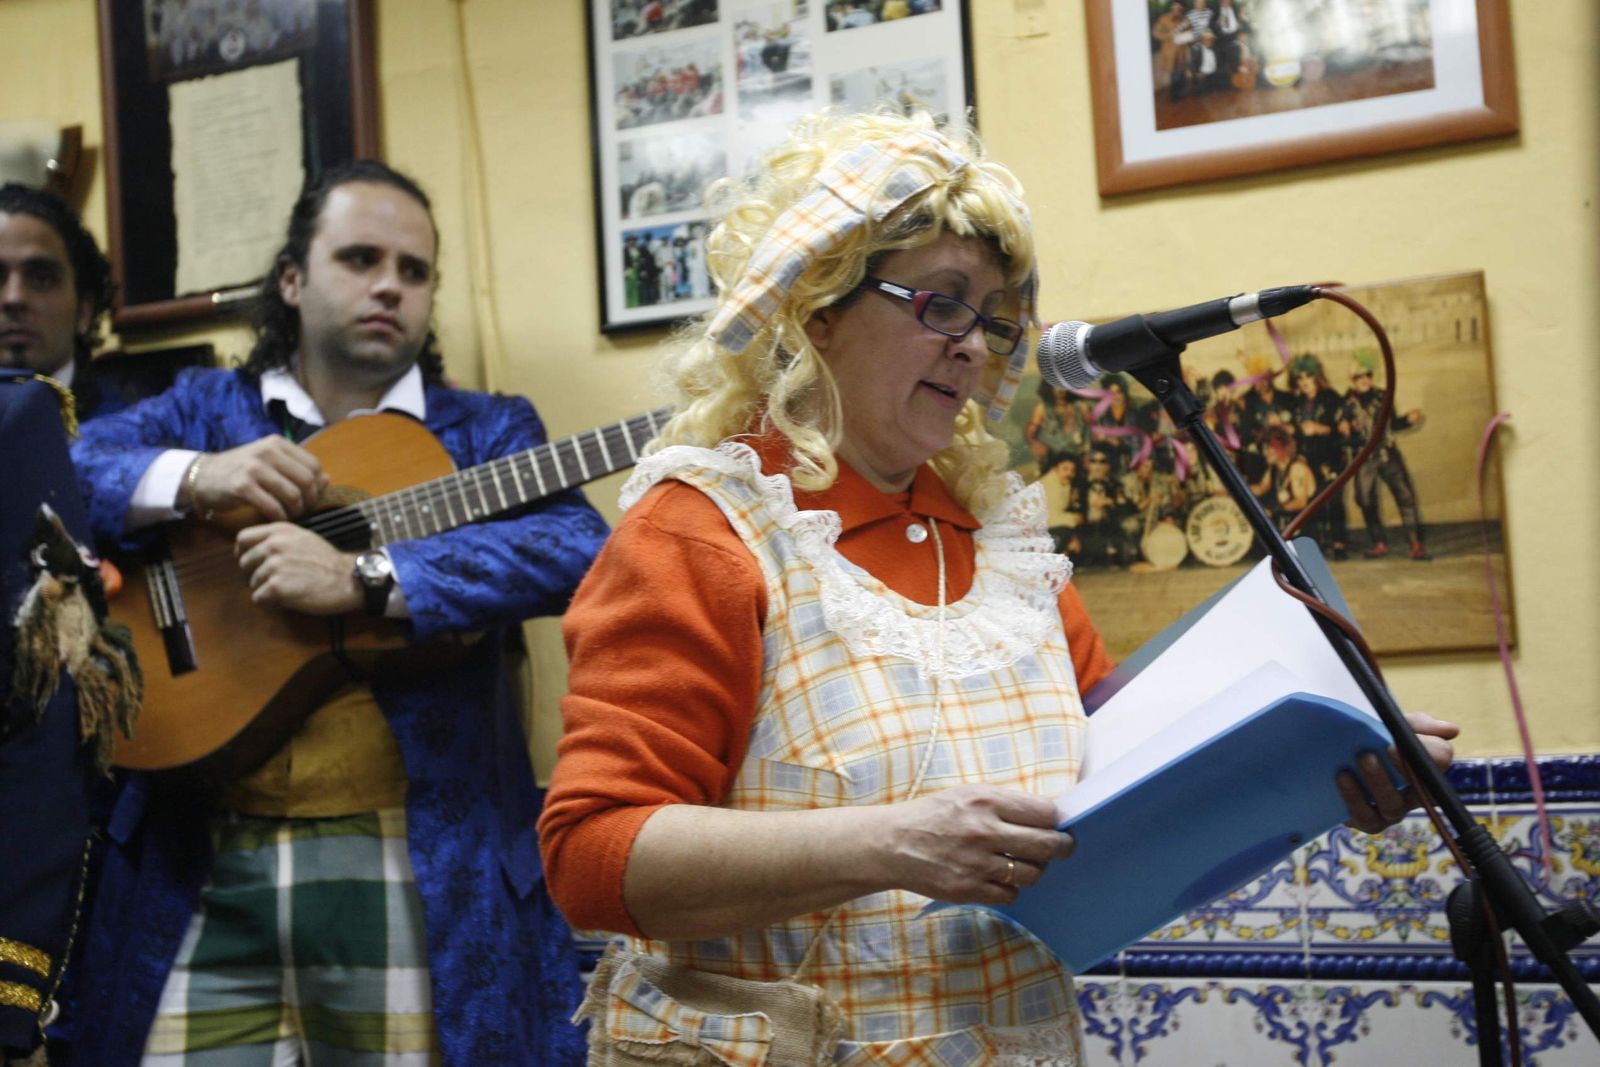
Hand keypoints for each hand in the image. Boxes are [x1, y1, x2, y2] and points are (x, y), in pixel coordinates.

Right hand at [194, 437, 329, 521]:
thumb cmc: (241, 471)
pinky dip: (279, 517)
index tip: (311, 499)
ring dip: (295, 512)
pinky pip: (273, 507)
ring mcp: (254, 468)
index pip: (314, 466)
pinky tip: (275, 519)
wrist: (203, 476)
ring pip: (292, 495)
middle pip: (307, 481)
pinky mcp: (242, 487)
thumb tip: (327, 479)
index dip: (318, 486)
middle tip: (302, 511)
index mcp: (278, 444)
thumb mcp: (270, 463)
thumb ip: (297, 469)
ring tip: (289, 516)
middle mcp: (268, 452)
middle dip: (309, 501)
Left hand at [235, 523, 360, 614]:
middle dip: (255, 574)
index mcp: (280, 531)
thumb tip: (256, 548)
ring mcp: (274, 566)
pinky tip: (289, 598)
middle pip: (244, 563)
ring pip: (252, 583)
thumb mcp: (304, 537)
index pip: (243, 538)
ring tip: (289, 588)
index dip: (243, 551)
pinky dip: (271, 602)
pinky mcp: (276, 586)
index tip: (252, 561)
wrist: (348, 579)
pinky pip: (258, 598)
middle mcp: (274, 545)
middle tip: (276, 580)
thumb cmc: (328, 562)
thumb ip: (279, 538)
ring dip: (266, 589)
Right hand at [875, 784, 1073, 905]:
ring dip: (1033, 870)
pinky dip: (1009, 888)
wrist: (891, 843)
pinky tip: (997, 877)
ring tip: (1020, 863)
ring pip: (1033, 873)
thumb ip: (1005, 804)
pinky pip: (1010, 894)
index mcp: (986, 801)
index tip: (1058, 825)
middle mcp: (983, 831)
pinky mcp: (968, 889)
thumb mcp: (968, 795)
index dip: (1057, 820)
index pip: (1045, 813)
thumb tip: (1049, 816)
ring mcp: (976, 863)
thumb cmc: (933, 816)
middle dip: (1062, 848)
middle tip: (1061, 848)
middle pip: (1048, 845)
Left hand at [1337, 711, 1458, 833]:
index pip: (1439, 762)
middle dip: (1407, 767)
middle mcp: (1414, 794)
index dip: (1432, 754)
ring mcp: (1391, 810)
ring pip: (1393, 804)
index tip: (1411, 739)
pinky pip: (1366, 816)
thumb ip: (1418, 724)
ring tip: (1362, 758)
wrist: (1334, 753)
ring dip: (1379, 781)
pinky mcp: (1367, 820)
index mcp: (1425, 768)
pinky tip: (1343, 777)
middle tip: (1388, 747)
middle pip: (1423, 790)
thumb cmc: (1372, 740)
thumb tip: (1452, 730)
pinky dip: (1354, 797)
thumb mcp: (1392, 725)